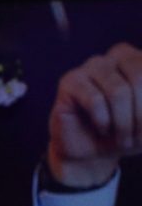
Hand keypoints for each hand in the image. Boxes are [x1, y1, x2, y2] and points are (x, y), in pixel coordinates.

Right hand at [48, 44, 141, 189]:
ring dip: (123, 123)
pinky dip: (103, 121)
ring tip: (123, 139)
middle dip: (141, 115)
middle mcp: (119, 55)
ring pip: (117, 91)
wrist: (92, 150)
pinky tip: (103, 130)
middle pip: (139, 79)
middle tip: (136, 139)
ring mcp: (93, 65)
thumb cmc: (127, 132)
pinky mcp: (70, 81)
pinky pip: (94, 100)